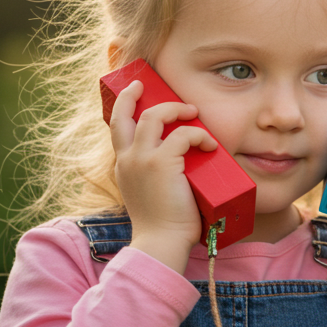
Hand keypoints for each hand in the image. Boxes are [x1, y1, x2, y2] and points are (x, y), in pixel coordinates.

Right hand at [108, 79, 218, 271]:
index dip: (123, 106)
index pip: (117, 127)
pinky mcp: (161, 164)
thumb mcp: (150, 194)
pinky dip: (199, 135)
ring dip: (177, 109)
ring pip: (155, 116)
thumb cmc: (162, 224)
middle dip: (133, 93)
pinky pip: (182, 135)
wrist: (160, 242)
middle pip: (125, 113)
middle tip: (148, 85)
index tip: (135, 93)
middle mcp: (127, 159)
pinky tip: (209, 144)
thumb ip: (155, 176)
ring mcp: (142, 160)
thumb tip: (180, 164)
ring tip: (193, 112)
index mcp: (123, 166)